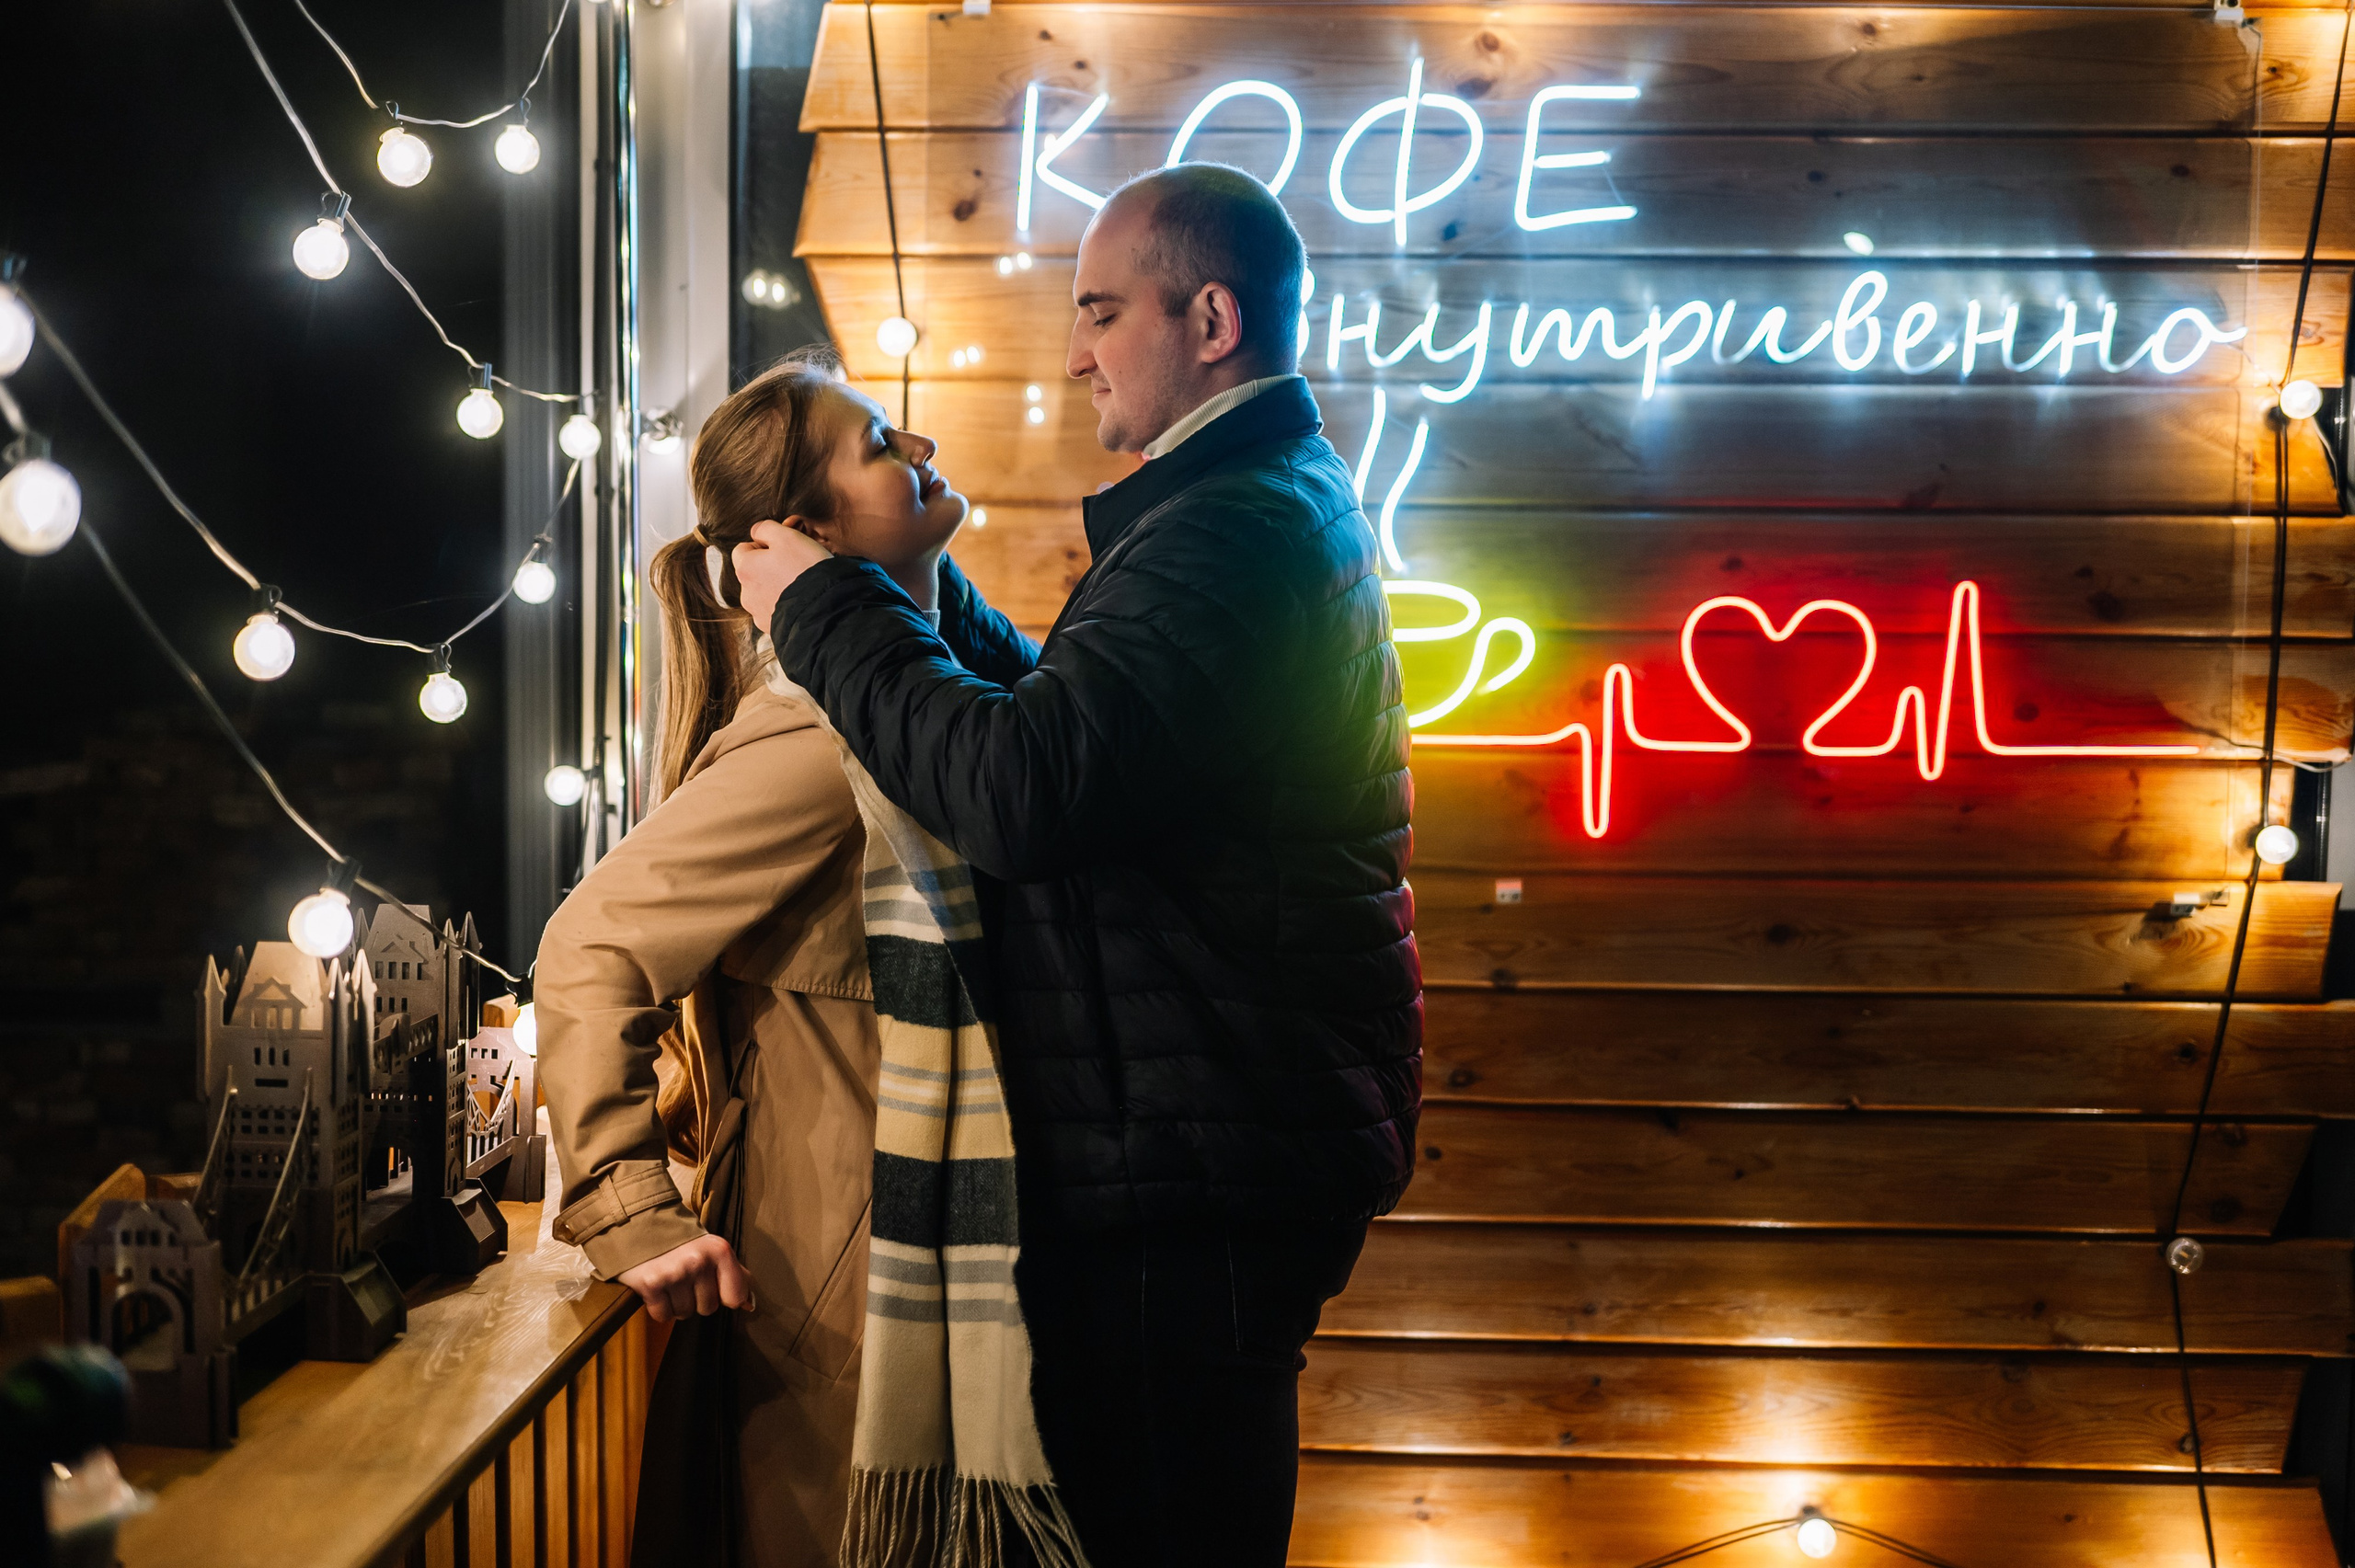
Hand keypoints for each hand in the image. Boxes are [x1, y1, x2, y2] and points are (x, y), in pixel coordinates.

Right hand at [616, 1234, 755, 1322]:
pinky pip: (663, 1315)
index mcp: (719, 1251)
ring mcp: (674, 1273)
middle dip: (696, 1299)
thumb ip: (734, 1274)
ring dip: (677, 1304)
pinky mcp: (651, 1284)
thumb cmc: (682, 1242)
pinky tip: (657, 1290)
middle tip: (685, 1279)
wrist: (641, 1225)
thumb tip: (749, 1305)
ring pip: (685, 1313)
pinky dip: (659, 1308)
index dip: (723, 1297)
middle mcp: (698, 1261)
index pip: (734, 1296)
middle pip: (708, 1308)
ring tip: (670, 1282)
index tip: (713, 1286)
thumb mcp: (712, 1249)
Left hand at [731, 520, 834, 633]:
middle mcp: (746, 593)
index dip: (763, 544)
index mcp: (745, 568)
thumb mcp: (787, 537)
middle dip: (771, 567)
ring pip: (765, 592)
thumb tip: (757, 531)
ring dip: (778, 586)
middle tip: (796, 564)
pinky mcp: (773, 628)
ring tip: (801, 584)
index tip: (783, 548)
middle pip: (754, 572)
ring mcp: (759, 614)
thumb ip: (766, 529)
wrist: (824, 611)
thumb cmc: (805, 570)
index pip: (743, 548)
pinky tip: (802, 601)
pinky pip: (777, 611)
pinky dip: (786, 604)